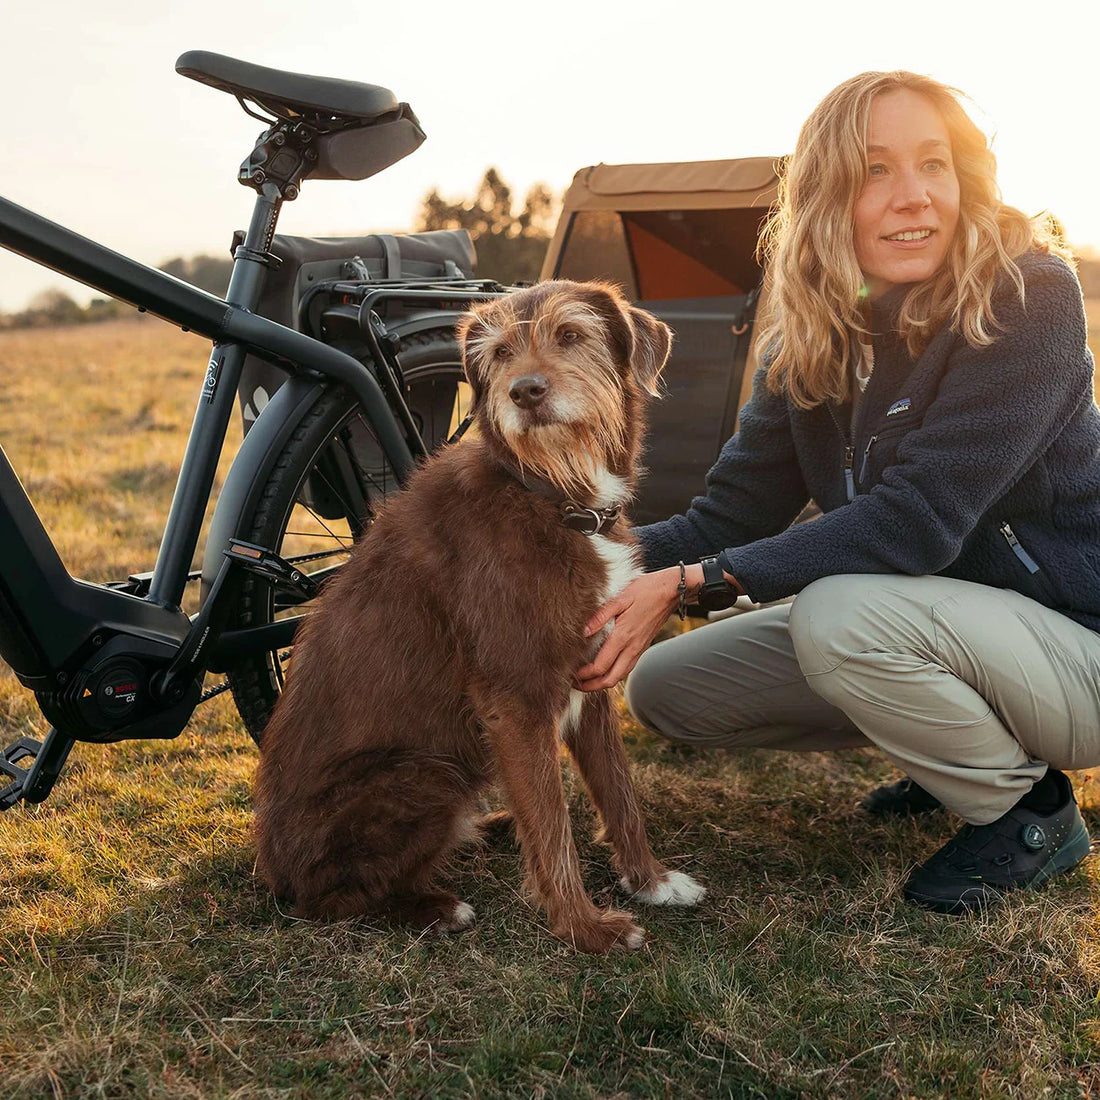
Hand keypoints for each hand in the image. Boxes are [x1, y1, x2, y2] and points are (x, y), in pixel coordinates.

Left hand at [575, 564, 703, 691]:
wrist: (671, 591)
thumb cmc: (645, 590)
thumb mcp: (620, 597)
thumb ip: (600, 616)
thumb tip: (583, 632)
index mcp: (623, 636)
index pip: (601, 666)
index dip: (584, 675)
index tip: (570, 674)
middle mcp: (631, 647)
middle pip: (610, 679)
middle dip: (591, 686)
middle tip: (575, 684)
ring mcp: (638, 649)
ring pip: (619, 677)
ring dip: (602, 683)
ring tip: (586, 680)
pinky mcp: (642, 647)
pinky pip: (626, 668)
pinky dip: (613, 675)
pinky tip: (603, 669)